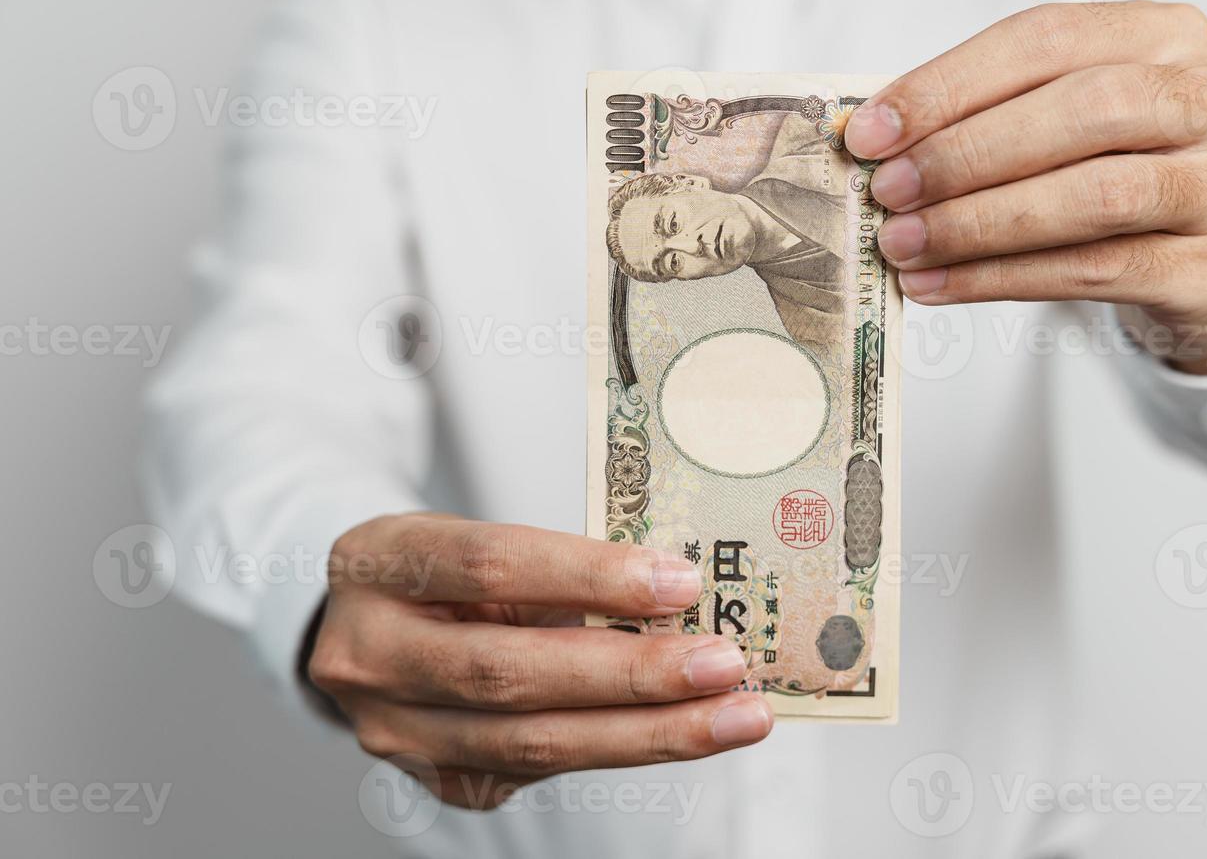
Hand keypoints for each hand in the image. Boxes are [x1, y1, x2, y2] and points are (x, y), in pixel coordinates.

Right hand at [307, 513, 771, 810]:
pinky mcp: (437, 779)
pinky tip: (682, 733)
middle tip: (723, 665)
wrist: (361, 632)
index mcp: (380, 563)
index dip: (589, 576)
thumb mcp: (475, 540)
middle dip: (631, 674)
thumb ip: (554, 568)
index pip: (490, 567)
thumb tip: (674, 595)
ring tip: (733, 717)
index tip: (680, 582)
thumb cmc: (441, 574)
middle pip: (511, 672)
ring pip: (533, 743)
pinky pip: (541, 770)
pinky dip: (621, 749)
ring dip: (649, 733)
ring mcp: (397, 730)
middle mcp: (370, 653)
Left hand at [847, 1, 1206, 374]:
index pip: (1047, 38)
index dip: (950, 84)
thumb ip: (990, 114)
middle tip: (888, 191)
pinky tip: (941, 285)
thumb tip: (876, 140)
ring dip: (979, 223)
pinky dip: (1002, 279)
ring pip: (1094, 196)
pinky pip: (1096, 271)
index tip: (871, 131)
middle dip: (966, 153)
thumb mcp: (1069, 122)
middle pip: (1083, 111)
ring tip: (903, 243)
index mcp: (1169, 34)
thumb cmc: (1123, 174)